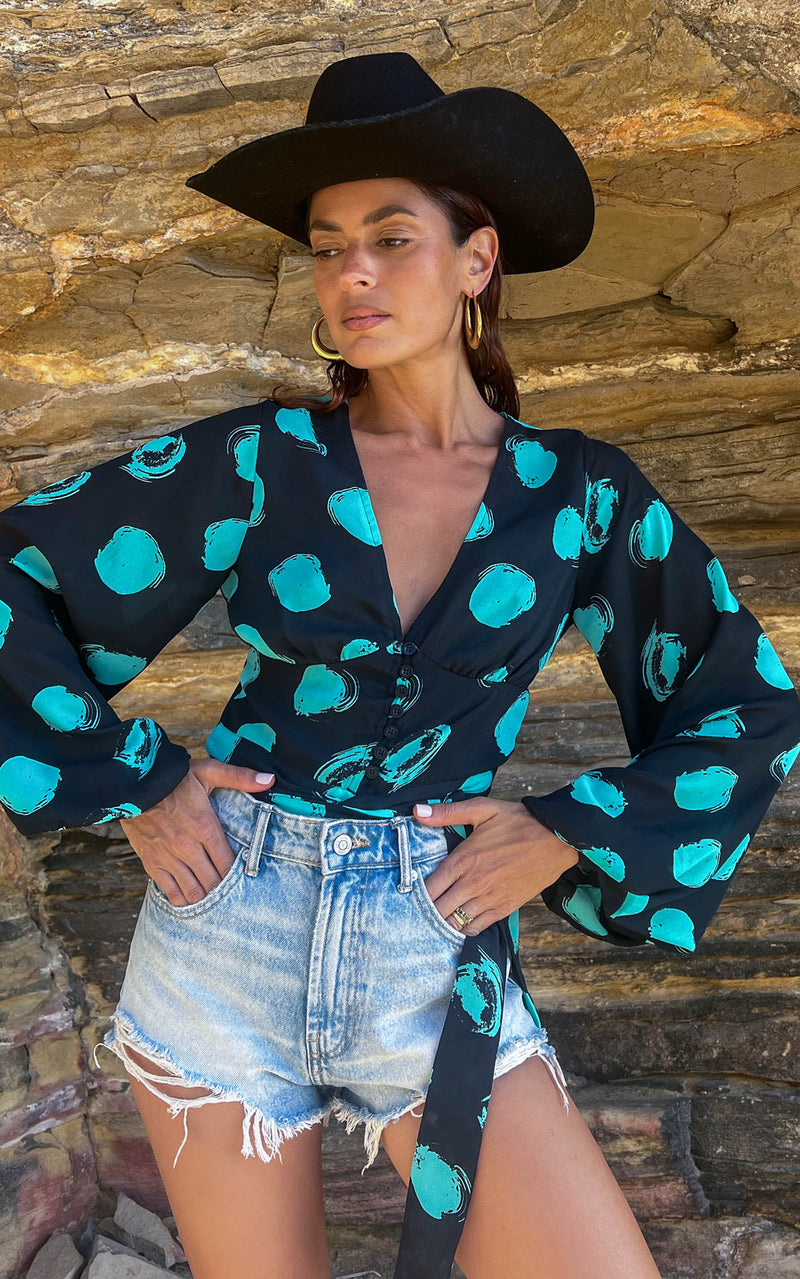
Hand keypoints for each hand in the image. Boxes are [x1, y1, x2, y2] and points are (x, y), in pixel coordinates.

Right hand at [119, 759, 275, 906]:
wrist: (132, 783)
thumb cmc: (173, 778)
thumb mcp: (209, 771)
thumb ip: (239, 777)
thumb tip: (268, 779)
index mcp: (205, 827)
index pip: (228, 863)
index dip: (238, 876)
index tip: (246, 879)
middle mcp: (188, 847)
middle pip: (213, 882)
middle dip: (224, 890)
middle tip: (232, 893)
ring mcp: (169, 857)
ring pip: (193, 891)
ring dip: (205, 897)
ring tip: (214, 897)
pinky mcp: (152, 863)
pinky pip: (170, 891)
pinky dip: (182, 899)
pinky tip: (191, 899)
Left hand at [412, 797, 579, 935]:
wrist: (556, 839)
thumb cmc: (518, 822)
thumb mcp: (482, 809)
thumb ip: (447, 812)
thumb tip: (417, 811)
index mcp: (463, 860)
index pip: (429, 888)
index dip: (416, 894)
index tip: (409, 894)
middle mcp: (473, 884)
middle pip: (438, 910)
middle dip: (427, 911)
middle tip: (420, 908)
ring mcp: (489, 899)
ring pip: (455, 923)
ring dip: (444, 921)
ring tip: (439, 915)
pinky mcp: (504, 908)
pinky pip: (476, 928)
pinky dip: (464, 928)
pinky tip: (460, 920)